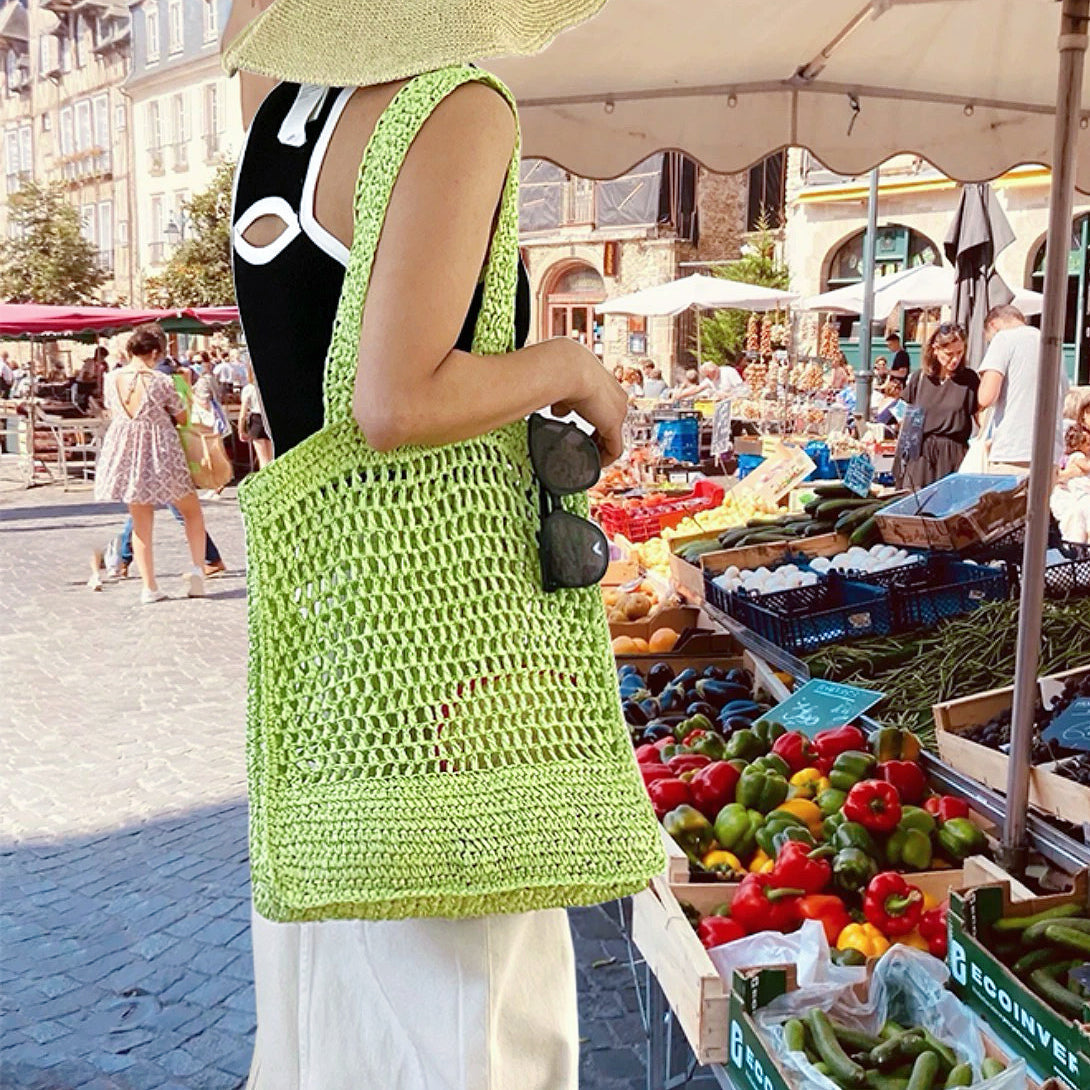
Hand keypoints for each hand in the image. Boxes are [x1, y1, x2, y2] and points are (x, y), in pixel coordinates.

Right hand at [550, 342, 628, 465]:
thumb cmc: (562, 371)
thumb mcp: (563, 388)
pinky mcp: (614, 425)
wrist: (568, 368)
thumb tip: (558, 411)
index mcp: (605, 384)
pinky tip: (596, 465)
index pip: (604, 408)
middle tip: (586, 446)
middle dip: (598, 436)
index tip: (584, 431)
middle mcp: (616, 397)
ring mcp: (618, 411)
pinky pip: (614, 449)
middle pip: (611, 423)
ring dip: (602, 448)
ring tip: (590, 457)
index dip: (595, 421)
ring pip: (613, 437)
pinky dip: (605, 459)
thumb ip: (564, 402)